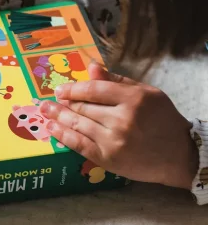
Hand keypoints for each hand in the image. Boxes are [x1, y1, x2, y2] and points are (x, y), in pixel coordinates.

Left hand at [39, 62, 197, 188]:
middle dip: (63, 103)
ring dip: (58, 117)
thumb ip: (117, 80)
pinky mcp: (109, 158)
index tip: (60, 89)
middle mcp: (123, 119)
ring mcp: (114, 140)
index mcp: (134, 99)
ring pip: (78, 124)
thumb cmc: (163, 120)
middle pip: (83, 107)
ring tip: (45, 111)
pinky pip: (79, 145)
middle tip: (48, 101)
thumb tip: (91, 66)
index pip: (94, 89)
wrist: (180, 155)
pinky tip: (52, 128)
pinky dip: (63, 135)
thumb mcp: (146, 93)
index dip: (73, 88)